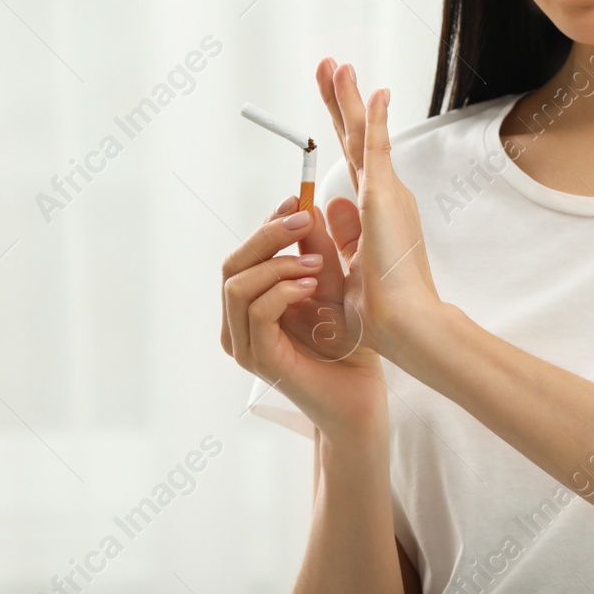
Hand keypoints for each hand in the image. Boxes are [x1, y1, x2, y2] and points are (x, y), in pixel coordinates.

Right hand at [221, 197, 386, 438]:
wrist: (361, 394)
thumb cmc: (347, 345)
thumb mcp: (330, 285)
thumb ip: (316, 250)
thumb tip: (308, 207)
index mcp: (249, 305)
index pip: (243, 254)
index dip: (266, 223)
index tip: (295, 199)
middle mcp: (238, 324)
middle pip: (232, 264)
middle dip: (267, 235)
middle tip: (302, 218)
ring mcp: (244, 344)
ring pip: (237, 284)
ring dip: (277, 263)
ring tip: (314, 262)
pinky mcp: (260, 359)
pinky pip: (258, 311)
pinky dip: (282, 290)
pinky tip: (310, 285)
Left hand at [315, 57, 445, 360]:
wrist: (403, 325)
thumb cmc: (378, 310)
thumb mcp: (346, 266)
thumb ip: (337, 234)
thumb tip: (324, 204)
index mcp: (374, 212)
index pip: (352, 159)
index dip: (341, 127)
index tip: (332, 103)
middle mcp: (384, 196)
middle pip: (356, 138)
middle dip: (341, 101)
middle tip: (331, 66)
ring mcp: (386, 194)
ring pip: (364, 135)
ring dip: (351, 99)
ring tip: (337, 66)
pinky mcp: (385, 196)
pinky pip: (378, 149)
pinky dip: (377, 118)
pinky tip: (375, 90)